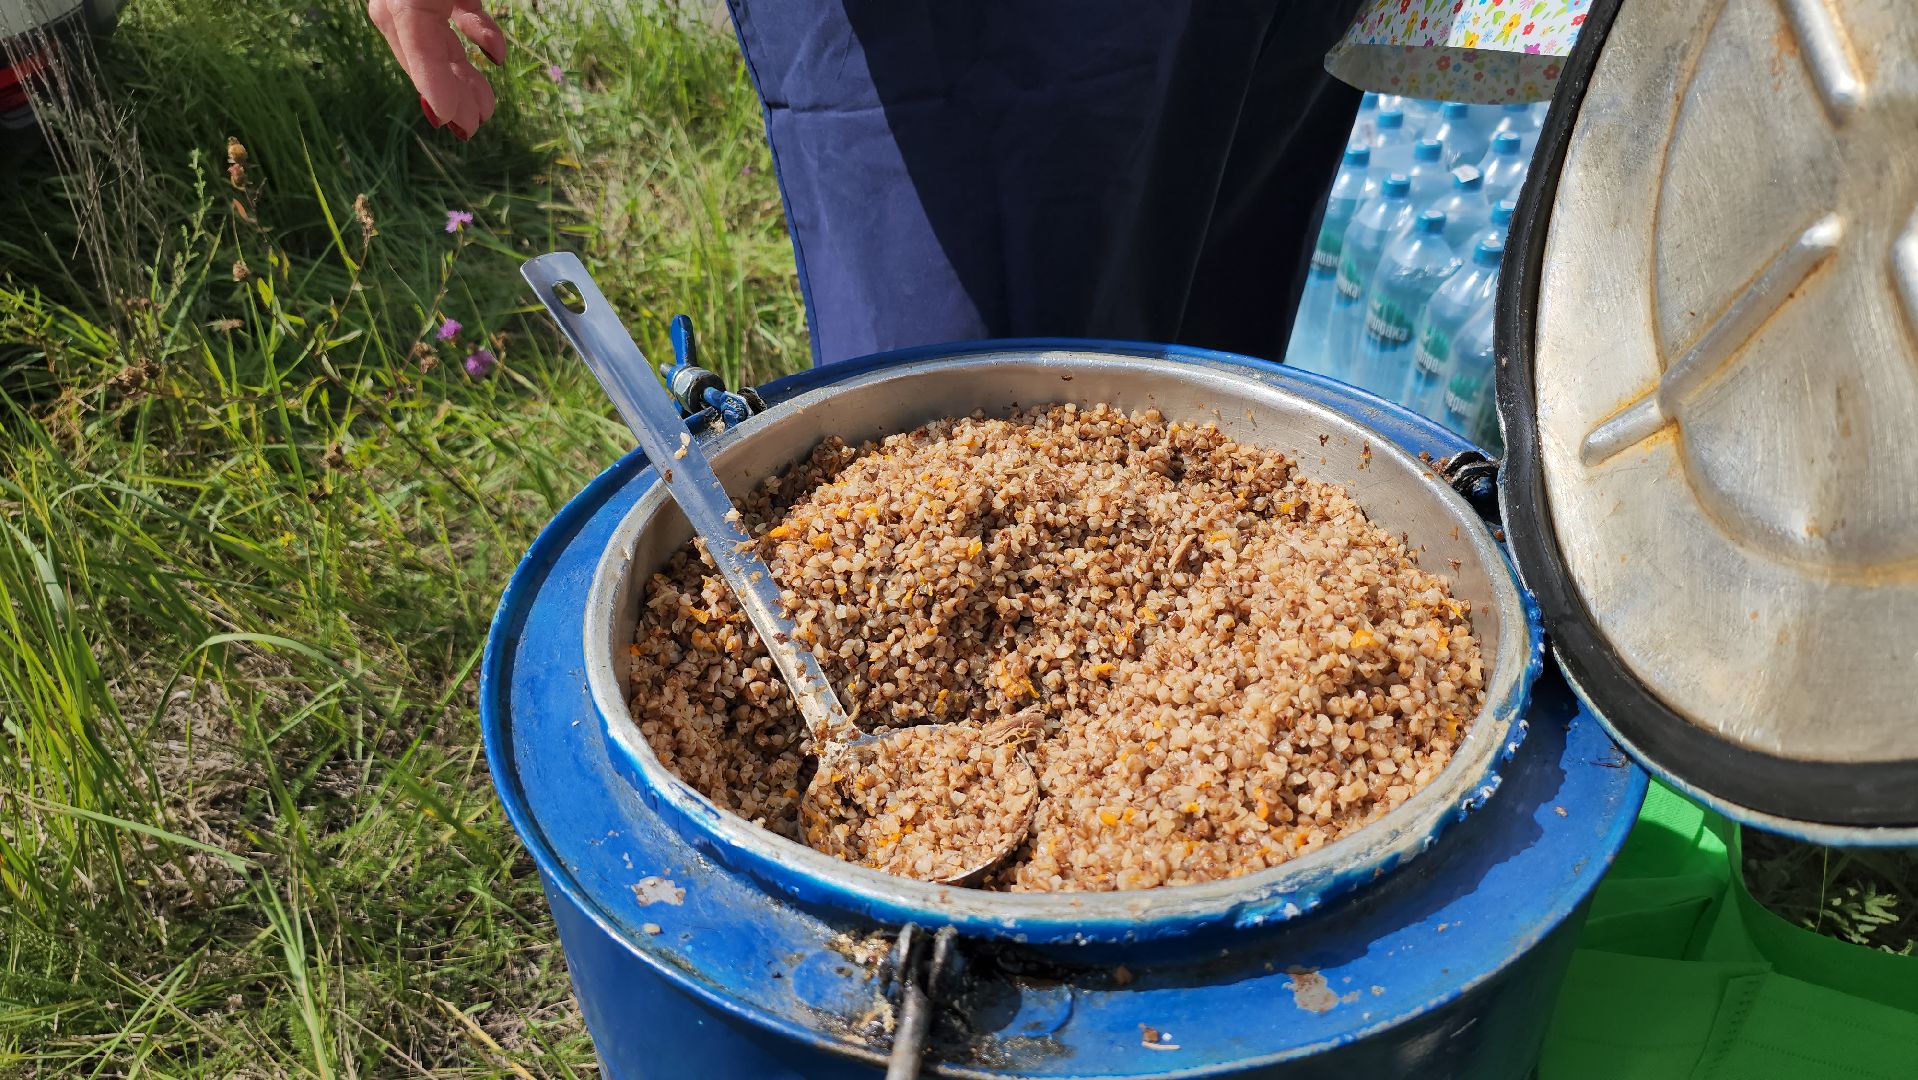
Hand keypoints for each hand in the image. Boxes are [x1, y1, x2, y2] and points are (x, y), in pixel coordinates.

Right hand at [366, 0, 504, 139]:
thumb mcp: (413, 4)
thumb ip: (420, 40)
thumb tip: (439, 106)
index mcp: (398, 7)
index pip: (419, 58)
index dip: (434, 90)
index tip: (447, 120)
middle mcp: (406, 4)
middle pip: (432, 57)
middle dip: (454, 95)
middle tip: (473, 127)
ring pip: (447, 43)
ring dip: (465, 77)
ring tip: (485, 109)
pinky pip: (463, 14)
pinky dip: (478, 36)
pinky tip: (495, 57)